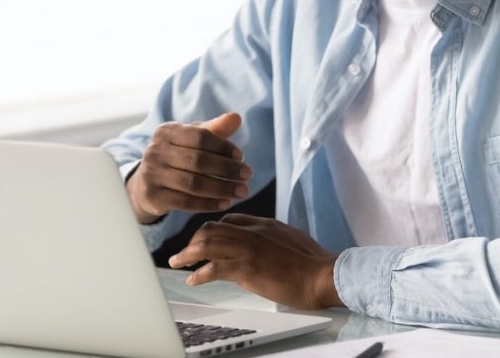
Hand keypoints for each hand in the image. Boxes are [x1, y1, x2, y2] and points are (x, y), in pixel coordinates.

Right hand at [127, 113, 251, 223]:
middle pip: (198, 161)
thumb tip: (237, 117)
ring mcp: (152, 174)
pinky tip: (226, 203)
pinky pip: (185, 202)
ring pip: (193, 183)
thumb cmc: (178, 156)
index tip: (241, 157)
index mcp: (167, 131)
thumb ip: (216, 129)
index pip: (200, 137)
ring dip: (222, 188)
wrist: (146, 184)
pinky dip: (208, 204)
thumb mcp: (193, 140)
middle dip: (227, 169)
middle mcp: (155, 151)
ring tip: (242, 191)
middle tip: (248, 175)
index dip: (223, 147)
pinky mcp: (153, 196)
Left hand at [168, 214, 342, 309]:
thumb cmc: (313, 262)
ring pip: (207, 243)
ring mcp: (248, 249)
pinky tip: (193, 280)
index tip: (205, 240)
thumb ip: (274, 237)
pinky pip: (213, 268)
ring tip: (177, 263)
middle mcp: (253, 231)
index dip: (214, 229)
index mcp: (264, 223)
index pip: (230, 218)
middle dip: (194, 240)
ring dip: (188, 254)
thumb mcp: (291, 238)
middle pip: (212, 227)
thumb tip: (266, 244)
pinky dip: (199, 274)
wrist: (322, 274)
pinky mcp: (246, 268)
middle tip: (185, 252)